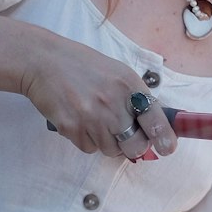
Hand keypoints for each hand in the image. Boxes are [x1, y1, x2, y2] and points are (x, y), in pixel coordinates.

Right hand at [20, 36, 178, 159]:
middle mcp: (113, 102)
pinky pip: (88, 148)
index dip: (163, 137)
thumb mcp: (117, 73)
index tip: (167, 149)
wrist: (44, 61)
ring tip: (94, 119)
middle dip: (132, 147)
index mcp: (129, 85)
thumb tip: (153, 128)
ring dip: (106, 142)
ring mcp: (92, 116)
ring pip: (111, 150)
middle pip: (134, 145)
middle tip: (125, 138)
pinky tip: (79, 119)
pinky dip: (86, 139)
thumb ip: (135, 97)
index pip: (154, 117)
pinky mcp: (71, 127)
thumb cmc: (82, 66)